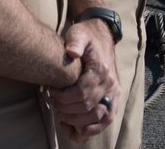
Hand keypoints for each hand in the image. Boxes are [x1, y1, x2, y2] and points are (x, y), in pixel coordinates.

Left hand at [48, 19, 119, 142]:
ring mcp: (114, 91)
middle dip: (66, 108)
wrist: (100, 35)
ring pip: (97, 116)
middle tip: (52, 102)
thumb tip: (71, 51)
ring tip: (61, 114)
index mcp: (101, 69)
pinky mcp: (113, 96)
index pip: (81, 93)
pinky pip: (108, 118)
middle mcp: (111, 83)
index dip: (63, 97)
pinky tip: (81, 132)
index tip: (50, 93)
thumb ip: (75, 42)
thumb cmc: (86, 35)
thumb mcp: (78, 33)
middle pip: (87, 106)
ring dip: (77, 120)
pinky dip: (95, 128)